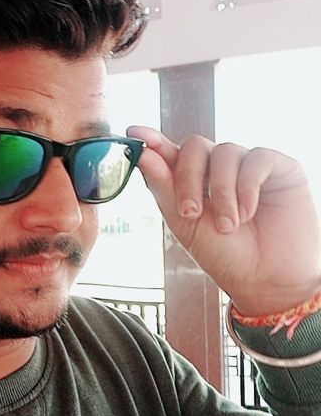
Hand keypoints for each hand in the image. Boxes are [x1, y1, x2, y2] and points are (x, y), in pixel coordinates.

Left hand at [127, 126, 320, 316]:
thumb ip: (164, 188)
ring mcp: (249, 166)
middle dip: (188, 178)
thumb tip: (143, 153)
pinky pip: (257, 158)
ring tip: (228, 226)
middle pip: (194, 147)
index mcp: (193, 181)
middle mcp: (220, 169)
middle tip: (191, 213)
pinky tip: (247, 212)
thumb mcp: (185, 224)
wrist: (266, 281)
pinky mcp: (280, 168)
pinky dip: (247, 186)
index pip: (171, 153)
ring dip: (222, 193)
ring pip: (225, 152)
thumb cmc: (226, 256)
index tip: (135, 135)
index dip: (153, 141)